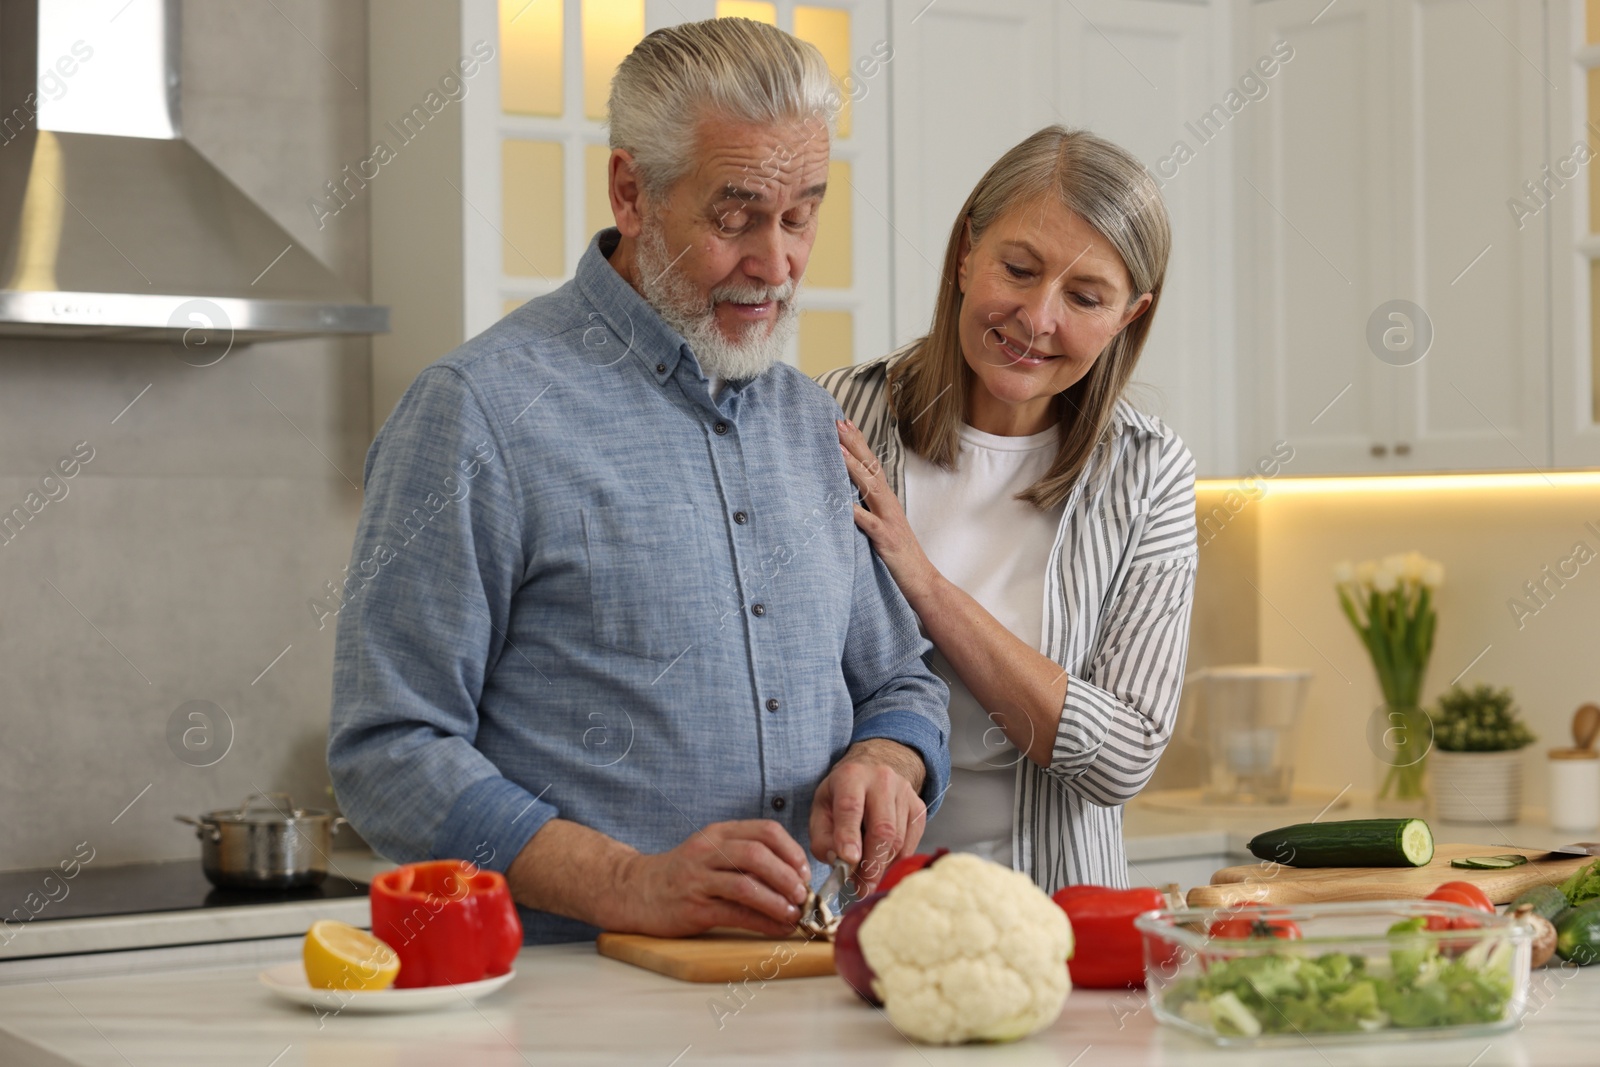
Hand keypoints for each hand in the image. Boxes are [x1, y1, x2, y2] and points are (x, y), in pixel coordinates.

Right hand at [612, 820, 811, 937]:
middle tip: (803, 894)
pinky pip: (736, 913)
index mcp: (719, 833)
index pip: (765, 830)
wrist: (636, 891)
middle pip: (757, 855)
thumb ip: (747, 857)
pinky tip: (778, 928)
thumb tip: (795, 875)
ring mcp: (698, 879)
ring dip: (778, 901)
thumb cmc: (684, 874)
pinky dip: (763, 922)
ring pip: (746, 885)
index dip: (792, 850)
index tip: (805, 871)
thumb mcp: (712, 852)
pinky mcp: (694, 908)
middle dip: (788, 876)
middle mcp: (708, 851)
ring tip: (794, 913)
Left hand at [809, 739, 927, 895]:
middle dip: (870, 865)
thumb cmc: (842, 794)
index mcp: (851, 776)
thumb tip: (838, 862)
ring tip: (865, 882)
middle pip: (882, 829)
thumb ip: (822, 836)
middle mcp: (882, 780)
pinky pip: (909, 844)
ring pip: (897, 840)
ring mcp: (905, 794)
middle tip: (859, 889)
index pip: (851, 807)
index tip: (847, 862)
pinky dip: (894, 862)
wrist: (874, 769)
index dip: (849, 836)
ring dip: (880, 868)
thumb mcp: (821, 808)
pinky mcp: (919, 808)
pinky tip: (880, 866)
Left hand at [837, 419, 939, 604]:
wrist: (921, 580)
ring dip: (854, 468)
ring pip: (871, 489)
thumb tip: (846, 496)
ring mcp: (888, 521)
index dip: (858, 444)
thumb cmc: (898, 555)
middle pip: (871, 468)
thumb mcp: (882, 525)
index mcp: (887, 500)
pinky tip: (843, 504)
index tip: (844, 424)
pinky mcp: (885, 540)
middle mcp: (889, 505)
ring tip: (838, 450)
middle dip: (854, 445)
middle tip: (838, 423)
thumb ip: (868, 508)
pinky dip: (857, 513)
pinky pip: (869, 524)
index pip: (871, 465)